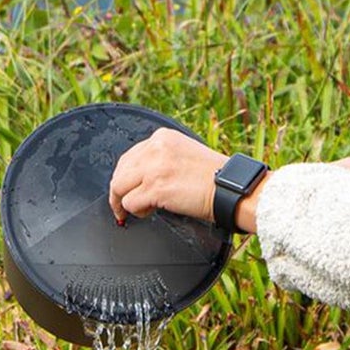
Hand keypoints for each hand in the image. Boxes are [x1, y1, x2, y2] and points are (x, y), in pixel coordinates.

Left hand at [108, 128, 227, 225]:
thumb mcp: (185, 153)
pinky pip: (130, 203)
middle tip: (123, 204)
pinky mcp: (155, 188)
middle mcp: (156, 148)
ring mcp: (154, 168)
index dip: (126, 176)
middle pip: (120, 171)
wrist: (230, 188)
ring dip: (124, 202)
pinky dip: (136, 211)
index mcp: (163, 137)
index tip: (127, 187)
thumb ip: (162, 158)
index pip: (130, 156)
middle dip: (119, 190)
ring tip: (135, 210)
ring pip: (119, 187)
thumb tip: (142, 176)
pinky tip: (149, 211)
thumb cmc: (215, 176)